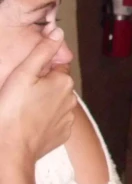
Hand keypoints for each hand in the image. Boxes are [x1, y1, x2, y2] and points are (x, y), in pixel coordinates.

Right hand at [0, 27, 76, 164]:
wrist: (10, 151)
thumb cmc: (11, 112)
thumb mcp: (22, 74)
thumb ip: (42, 51)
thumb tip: (58, 32)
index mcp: (63, 82)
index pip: (55, 67)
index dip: (39, 70)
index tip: (25, 78)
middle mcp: (71, 99)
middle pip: (55, 85)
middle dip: (41, 87)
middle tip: (19, 95)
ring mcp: (67, 118)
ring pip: (54, 103)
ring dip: (43, 103)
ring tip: (22, 110)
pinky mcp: (62, 134)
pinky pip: (54, 121)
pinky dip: (44, 120)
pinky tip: (28, 122)